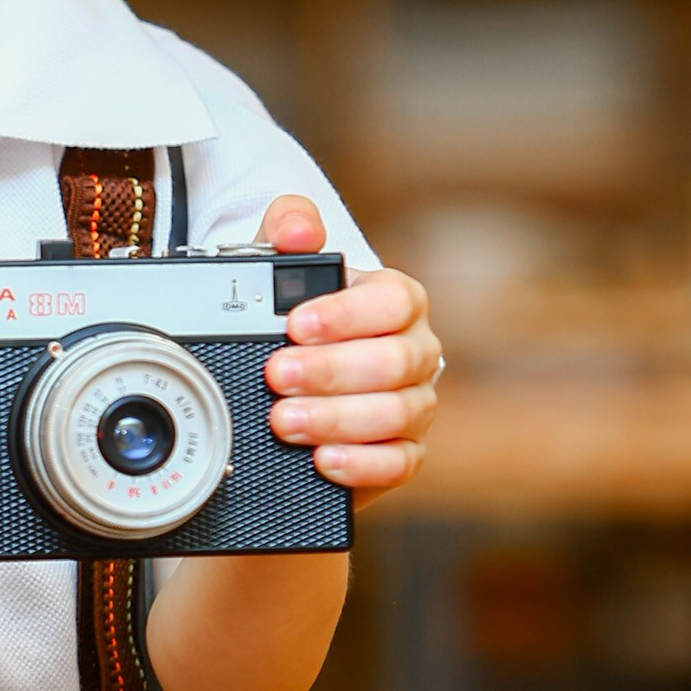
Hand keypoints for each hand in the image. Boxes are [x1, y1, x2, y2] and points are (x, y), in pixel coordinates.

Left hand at [256, 195, 440, 500]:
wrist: (299, 388)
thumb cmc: (298, 322)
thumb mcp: (283, 270)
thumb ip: (287, 232)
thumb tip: (296, 227)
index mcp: (395, 301)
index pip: (396, 301)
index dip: (348, 314)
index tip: (296, 324)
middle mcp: (414, 351)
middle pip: (395, 361)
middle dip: (330, 370)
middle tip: (276, 376)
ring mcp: (414, 404)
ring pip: (398, 413)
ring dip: (337, 418)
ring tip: (284, 421)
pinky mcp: (404, 452)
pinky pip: (401, 462)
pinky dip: (361, 463)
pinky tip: (324, 459)